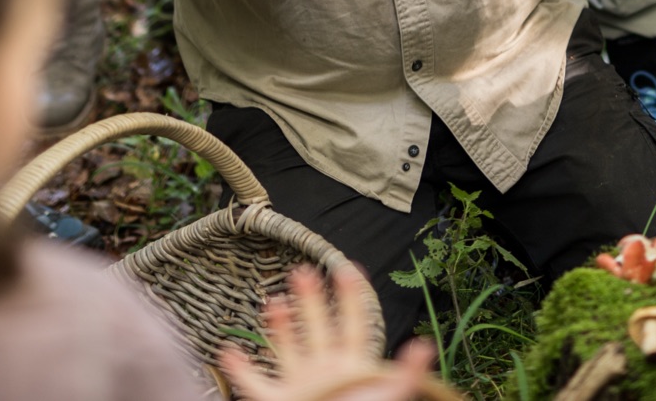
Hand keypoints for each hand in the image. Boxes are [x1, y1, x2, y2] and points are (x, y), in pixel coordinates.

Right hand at [222, 266, 437, 400]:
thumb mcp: (387, 396)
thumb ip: (405, 374)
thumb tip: (426, 346)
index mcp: (350, 367)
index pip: (353, 325)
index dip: (351, 298)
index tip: (347, 268)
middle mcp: (323, 371)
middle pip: (318, 328)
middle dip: (311, 300)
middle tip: (303, 271)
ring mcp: (298, 386)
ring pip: (287, 348)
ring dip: (280, 326)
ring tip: (274, 301)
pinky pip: (253, 384)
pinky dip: (239, 370)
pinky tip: (229, 351)